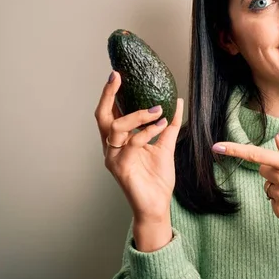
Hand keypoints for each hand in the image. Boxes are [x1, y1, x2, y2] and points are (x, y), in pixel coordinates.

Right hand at [94, 71, 183, 224]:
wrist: (157, 204)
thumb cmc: (157, 178)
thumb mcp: (166, 145)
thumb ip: (169, 125)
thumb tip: (177, 101)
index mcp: (119, 140)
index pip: (110, 112)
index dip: (110, 93)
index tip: (117, 73)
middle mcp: (111, 146)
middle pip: (102, 116)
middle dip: (108, 95)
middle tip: (118, 77)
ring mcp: (113, 156)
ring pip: (116, 126)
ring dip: (137, 115)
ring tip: (157, 109)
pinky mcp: (120, 166)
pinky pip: (132, 142)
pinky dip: (148, 131)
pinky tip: (160, 124)